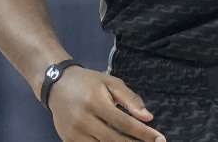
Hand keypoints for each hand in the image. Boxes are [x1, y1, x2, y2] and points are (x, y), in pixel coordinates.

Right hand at [46, 66, 165, 141]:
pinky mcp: (68, 140)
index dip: (144, 133)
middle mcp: (84, 119)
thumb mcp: (111, 83)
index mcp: (96, 102)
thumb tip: (148, 117)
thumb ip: (130, 99)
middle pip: (114, 139)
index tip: (160, 139)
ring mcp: (74, 133)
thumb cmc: (88, 82)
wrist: (56, 85)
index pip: (124, 122)